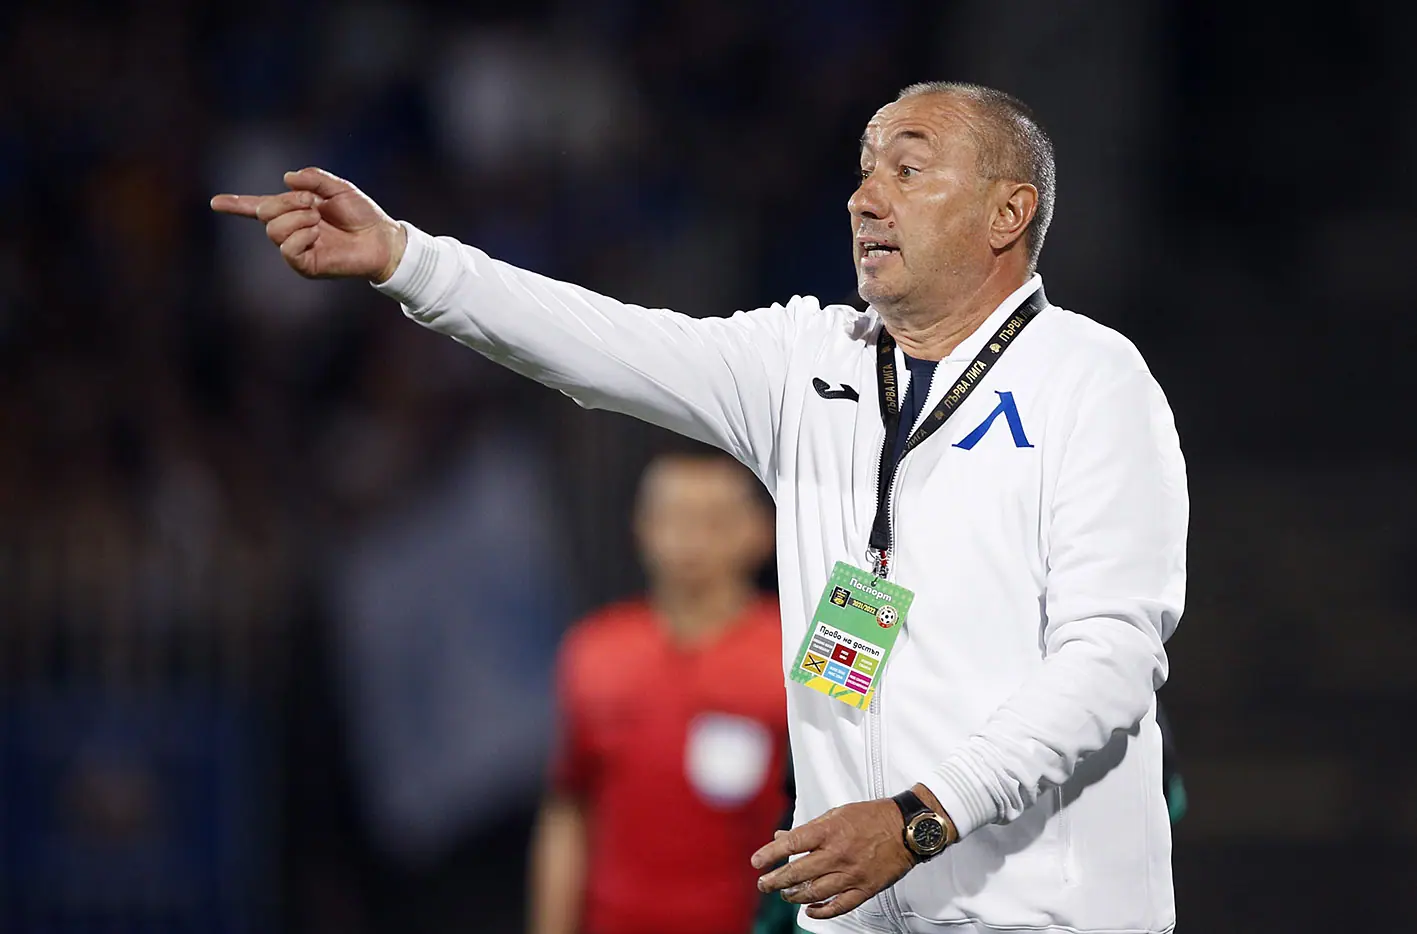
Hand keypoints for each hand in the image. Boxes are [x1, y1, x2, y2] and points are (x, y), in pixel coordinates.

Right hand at [210, 167, 406, 282]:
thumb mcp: (338, 188)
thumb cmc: (362, 214)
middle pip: (265, 213)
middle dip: (287, 202)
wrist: (382, 238)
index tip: (214, 202)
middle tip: (313, 202)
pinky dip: (302, 235)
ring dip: (297, 218)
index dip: (236, 204)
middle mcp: (292, 230)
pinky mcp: (305, 265)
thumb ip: (313, 179)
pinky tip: (318, 234)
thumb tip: (286, 178)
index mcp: (295, 211)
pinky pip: (288, 249)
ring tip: (319, 219)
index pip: (258, 207)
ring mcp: (297, 249)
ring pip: (274, 230)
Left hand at [750, 798, 913, 920]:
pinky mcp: (865, 888)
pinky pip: (839, 906)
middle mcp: (838, 853)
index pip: (791, 843)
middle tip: (764, 884)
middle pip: (798, 872)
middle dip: (775, 880)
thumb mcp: (837, 813)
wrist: (907, 829)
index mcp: (829, 831)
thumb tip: (782, 837)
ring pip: (815, 892)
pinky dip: (821, 911)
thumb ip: (809, 828)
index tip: (756, 861)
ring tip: (784, 895)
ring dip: (794, 896)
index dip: (770, 854)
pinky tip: (810, 910)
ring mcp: (852, 873)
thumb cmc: (873, 817)